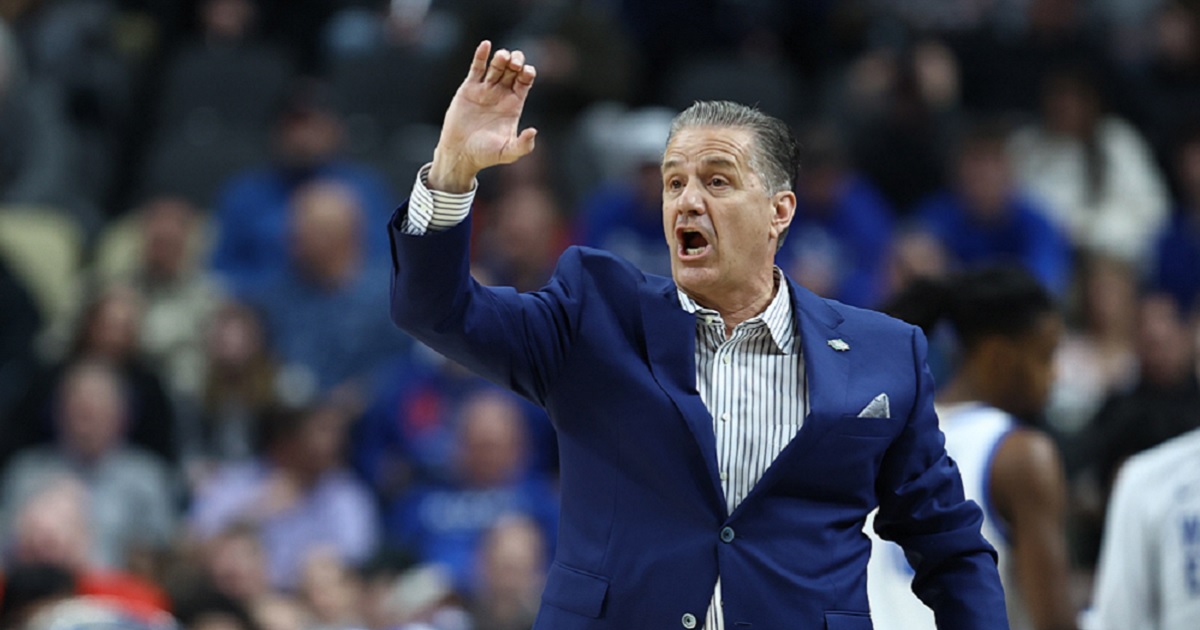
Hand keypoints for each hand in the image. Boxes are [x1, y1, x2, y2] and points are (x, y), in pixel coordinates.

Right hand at [428, 41, 537, 191]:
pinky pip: (476, 68)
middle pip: (513, 69)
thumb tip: (534, 131)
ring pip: (496, 66)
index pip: (525, 81)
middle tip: (515, 63)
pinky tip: (486, 45)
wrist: (460, 154)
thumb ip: (523, 145)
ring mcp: (485, 89)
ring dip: (501, 58)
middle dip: (516, 61)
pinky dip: (481, 55)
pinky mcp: (469, 88)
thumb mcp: (508, 152)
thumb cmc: (486, 155)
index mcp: (514, 104)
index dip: (528, 73)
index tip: (526, 72)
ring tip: (502, 57)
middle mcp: (501, 94)